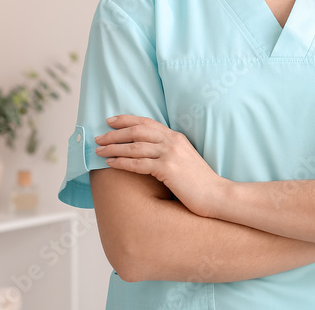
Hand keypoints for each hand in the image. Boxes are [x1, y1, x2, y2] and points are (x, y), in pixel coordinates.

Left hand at [94, 115, 226, 217]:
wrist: (216, 194)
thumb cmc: (199, 181)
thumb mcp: (184, 158)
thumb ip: (168, 150)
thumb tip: (146, 150)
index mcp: (176, 136)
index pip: (146, 122)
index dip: (126, 120)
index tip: (110, 121)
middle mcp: (172, 141)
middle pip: (137, 131)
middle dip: (114, 134)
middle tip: (98, 138)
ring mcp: (170, 154)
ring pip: (134, 146)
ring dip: (113, 148)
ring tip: (98, 151)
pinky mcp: (167, 169)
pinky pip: (138, 163)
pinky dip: (121, 162)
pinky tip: (110, 163)